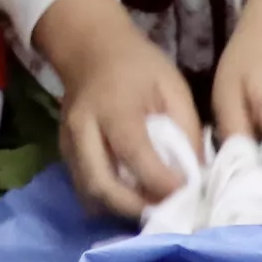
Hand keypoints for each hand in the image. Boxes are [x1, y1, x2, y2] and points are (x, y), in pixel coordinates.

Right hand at [31, 0, 203, 224]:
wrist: (90, 50)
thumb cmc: (137, 66)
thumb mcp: (172, 86)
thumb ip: (186, 129)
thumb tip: (197, 174)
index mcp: (114, 107)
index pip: (134, 154)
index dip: (161, 181)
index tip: (187, 193)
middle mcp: (83, 128)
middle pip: (101, 184)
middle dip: (135, 208)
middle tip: (166, 212)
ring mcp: (68, 143)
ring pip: (89, 193)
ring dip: (121, 209)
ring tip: (151, 208)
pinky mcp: (64, 153)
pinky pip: (84, 188)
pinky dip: (109, 200)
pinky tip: (132, 197)